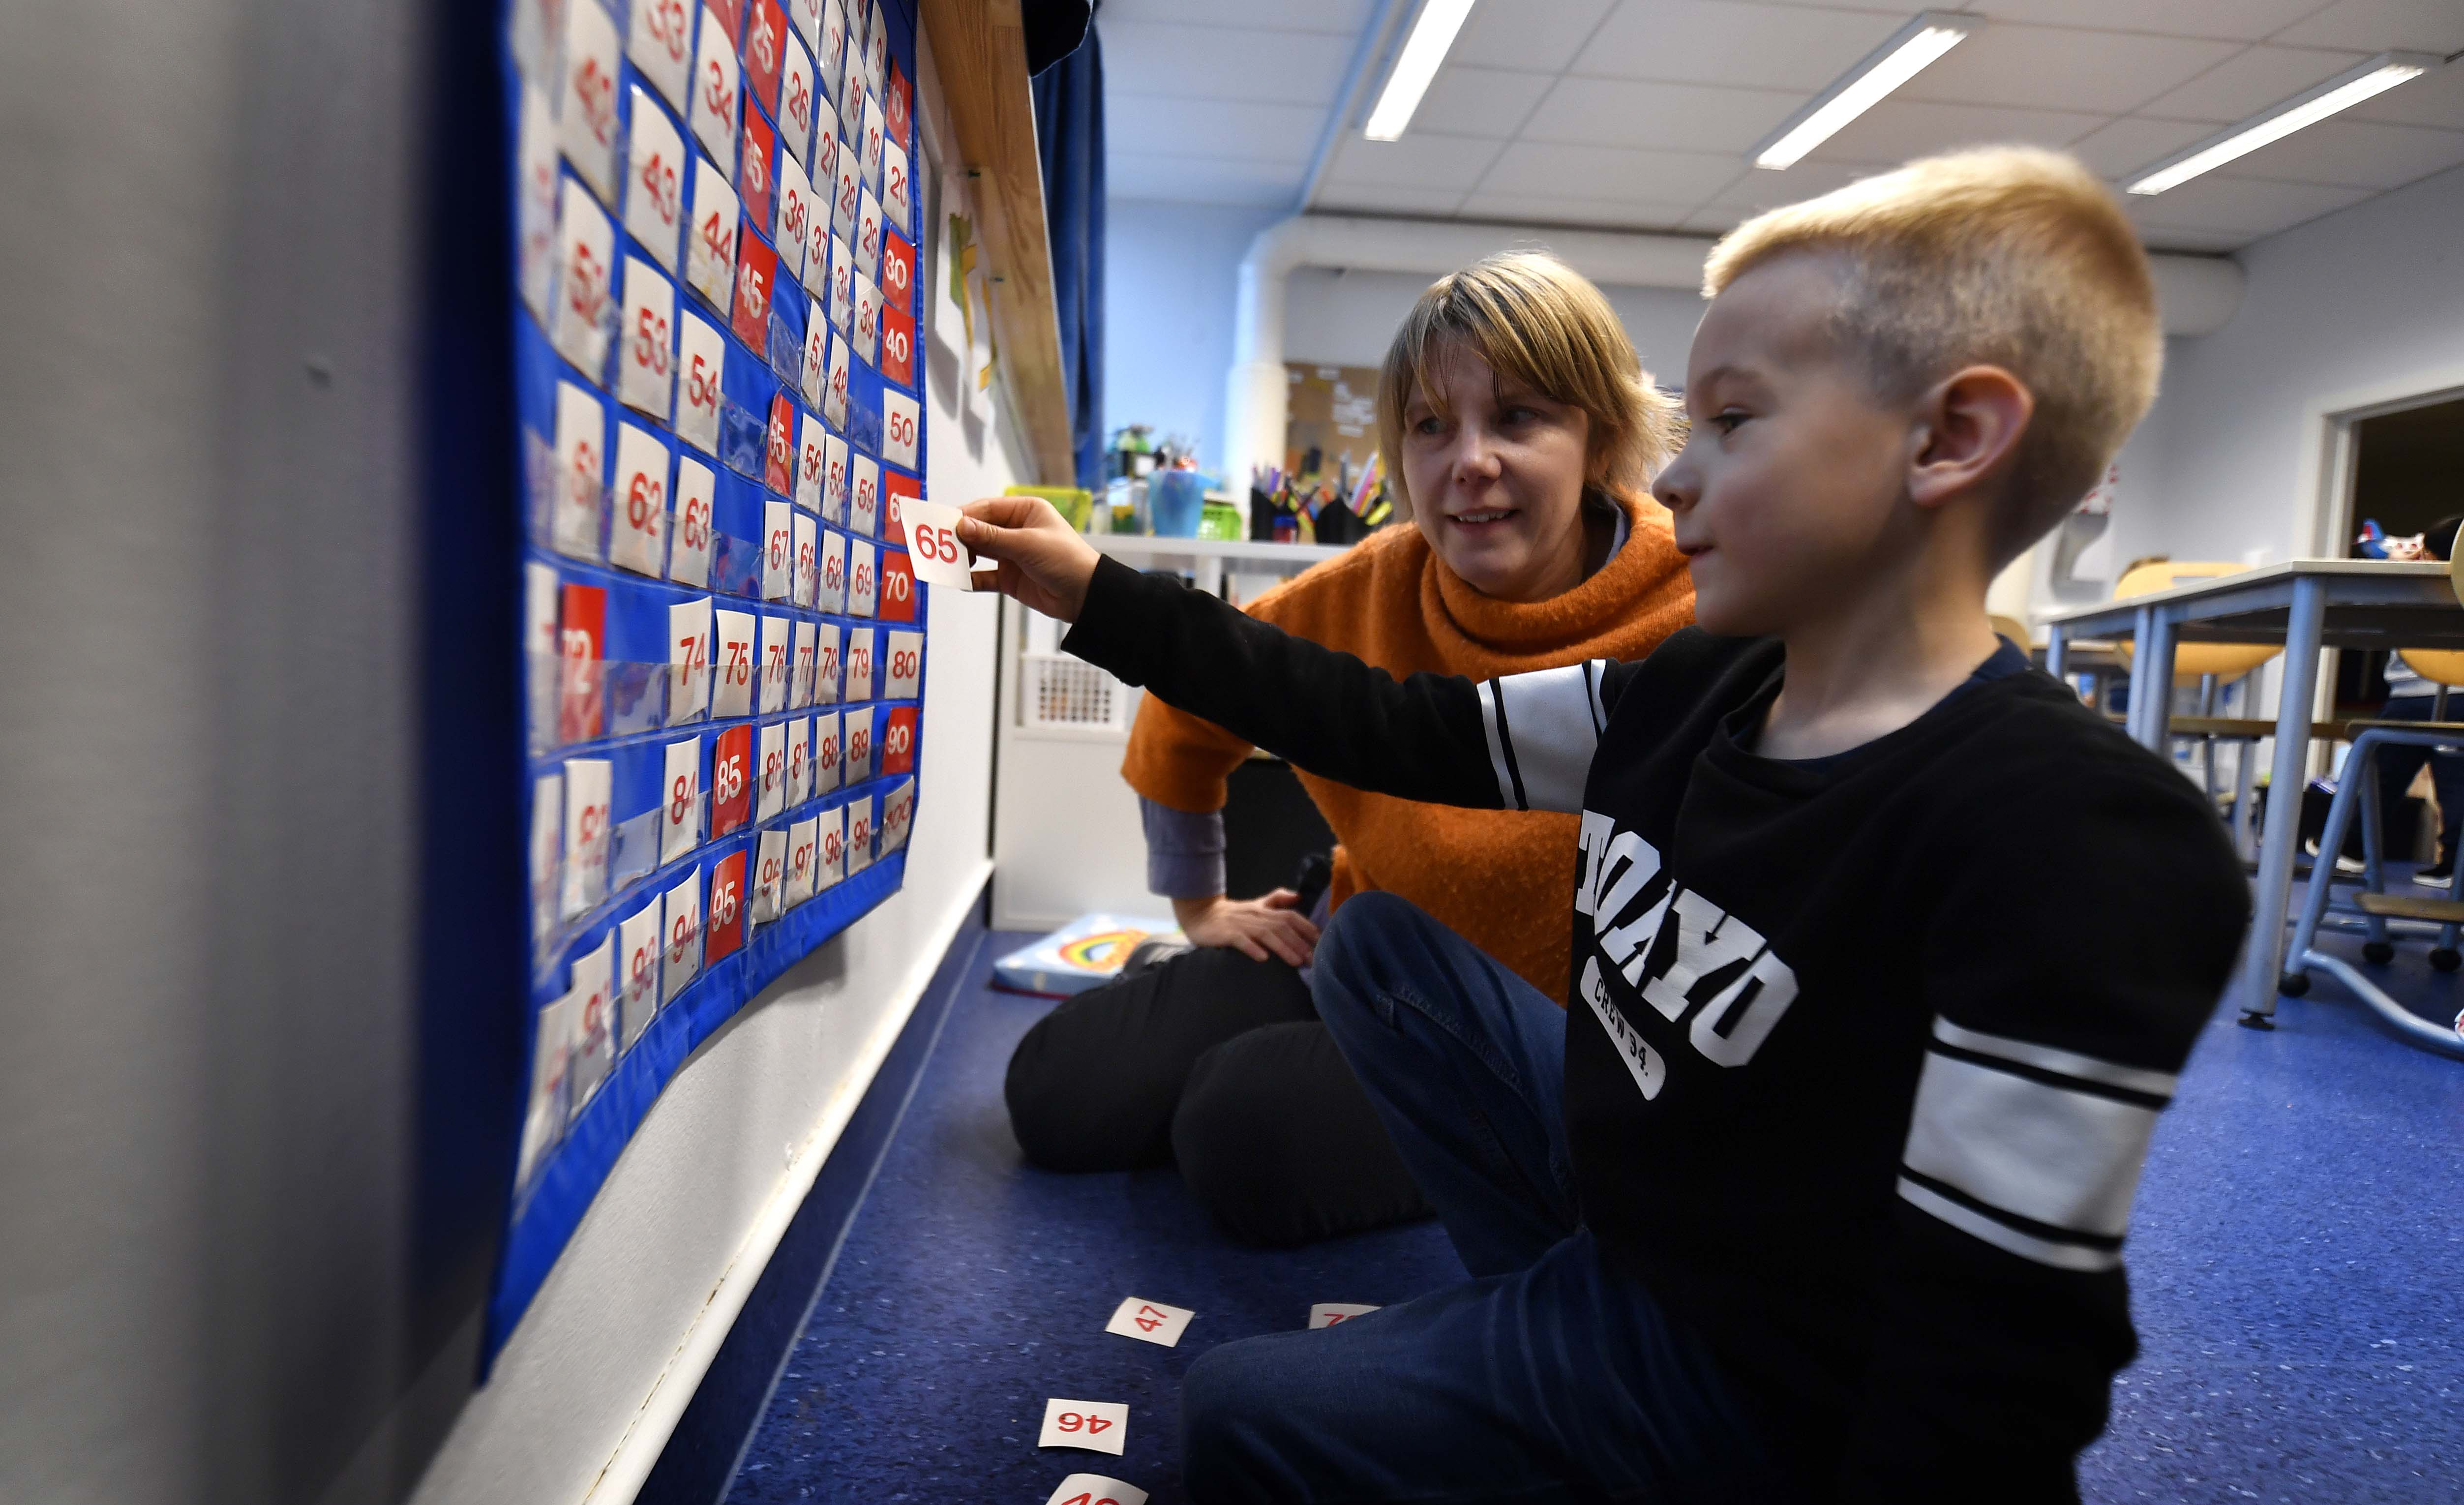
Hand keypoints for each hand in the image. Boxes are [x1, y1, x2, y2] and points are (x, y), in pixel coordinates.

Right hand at [957, 496, 1101, 621]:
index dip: (965, 516)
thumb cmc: (1066, 560)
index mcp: (1025, 512)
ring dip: (962, 557)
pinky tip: (958, 580)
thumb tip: (962, 526)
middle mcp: (1017, 530)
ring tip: (945, 561)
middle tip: (938, 544)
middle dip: (960, 537)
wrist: (1085, 596)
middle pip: (980, 530)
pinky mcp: (1010, 578)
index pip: (987, 509)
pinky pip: (984, 577)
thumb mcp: (1027, 544)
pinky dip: (971, 579)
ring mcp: (1012, 555)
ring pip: (979, 553)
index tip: (943, 524)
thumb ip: (992, 537)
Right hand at [1172, 890, 1319, 967]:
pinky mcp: (1226, 933)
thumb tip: (1298, 897)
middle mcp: (1256, 915)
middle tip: (1313, 959)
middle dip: (1300, 942)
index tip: (1321, 940)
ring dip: (1283, 948)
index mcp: (1264, 910)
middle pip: (1282, 926)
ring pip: (1266, 934)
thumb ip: (1277, 900)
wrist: (1200, 914)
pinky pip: (1241, 940)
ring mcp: (1241, 924)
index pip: (1290, 915)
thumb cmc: (1232, 915)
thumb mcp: (1257, 905)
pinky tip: (1263, 958)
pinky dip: (1252, 948)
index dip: (1307, 927)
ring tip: (1296, 962)